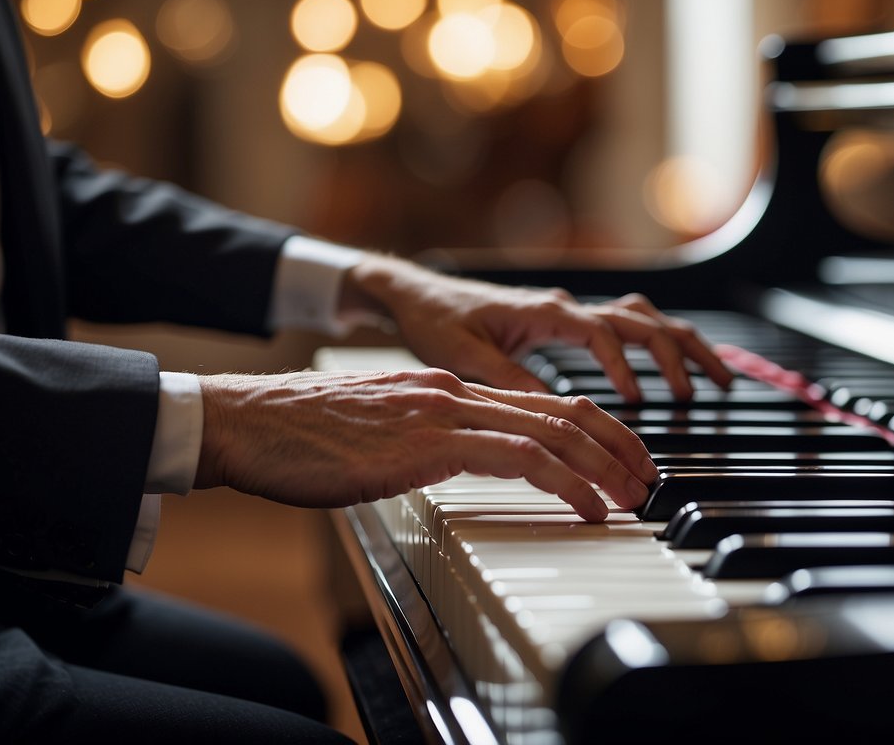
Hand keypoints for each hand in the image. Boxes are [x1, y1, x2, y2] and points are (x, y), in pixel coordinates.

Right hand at [194, 368, 656, 520]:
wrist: (245, 421)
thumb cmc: (297, 436)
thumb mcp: (375, 437)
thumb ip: (420, 444)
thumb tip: (446, 466)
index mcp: (442, 389)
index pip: (537, 402)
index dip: (589, 428)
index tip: (618, 458)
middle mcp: (453, 391)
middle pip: (561, 409)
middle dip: (615, 443)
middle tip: (648, 477)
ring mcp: (442, 411)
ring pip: (551, 428)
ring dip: (603, 464)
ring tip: (634, 496)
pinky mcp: (428, 440)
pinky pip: (519, 457)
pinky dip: (564, 480)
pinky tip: (586, 506)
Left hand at [340, 254, 733, 400]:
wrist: (417, 295)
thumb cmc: (435, 321)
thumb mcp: (463, 357)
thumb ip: (508, 380)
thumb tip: (549, 409)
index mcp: (543, 311)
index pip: (601, 332)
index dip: (623, 365)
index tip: (636, 400)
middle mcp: (564, 306)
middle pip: (641, 320)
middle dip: (677, 354)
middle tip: (701, 394)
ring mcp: (569, 312)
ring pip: (644, 318)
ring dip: (680, 345)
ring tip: (714, 379)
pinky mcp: (567, 322)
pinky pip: (627, 326)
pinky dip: (658, 343)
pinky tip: (676, 368)